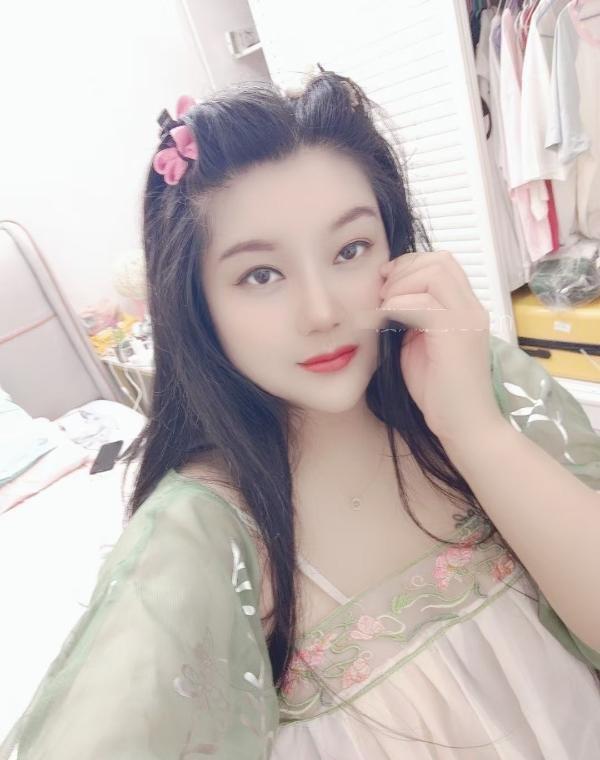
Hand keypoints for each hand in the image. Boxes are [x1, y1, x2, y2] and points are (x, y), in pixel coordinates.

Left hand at [376, 251, 504, 444]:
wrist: (464, 425)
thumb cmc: (440, 391)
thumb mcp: (419, 344)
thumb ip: (411, 318)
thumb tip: (388, 300)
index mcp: (465, 308)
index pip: (442, 263)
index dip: (410, 265)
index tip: (386, 282)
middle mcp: (472, 308)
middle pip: (440, 261)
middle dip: (404, 270)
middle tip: (382, 293)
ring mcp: (468, 320)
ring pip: (434, 274)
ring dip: (401, 286)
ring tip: (384, 308)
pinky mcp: (457, 336)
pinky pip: (425, 304)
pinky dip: (398, 306)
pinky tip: (385, 320)